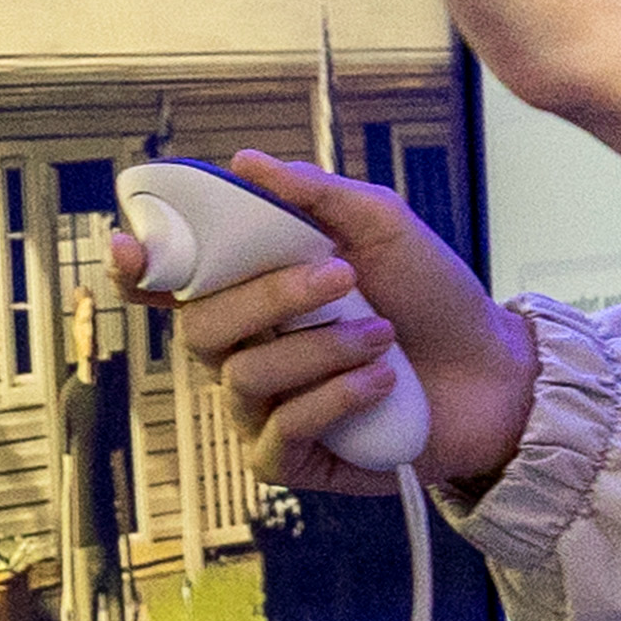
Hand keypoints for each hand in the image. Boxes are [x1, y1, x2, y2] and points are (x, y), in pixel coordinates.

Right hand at [150, 154, 534, 501]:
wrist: (492, 373)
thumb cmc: (433, 299)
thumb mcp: (385, 228)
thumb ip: (316, 195)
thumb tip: (245, 161)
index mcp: (251, 290)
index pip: (169, 284)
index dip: (137, 269)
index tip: (128, 248)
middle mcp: (243, 349)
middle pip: (199, 327)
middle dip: (269, 297)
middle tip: (342, 276)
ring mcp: (261, 409)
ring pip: (245, 377)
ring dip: (322, 349)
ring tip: (383, 336)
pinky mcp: (290, 459)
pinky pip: (279, 432)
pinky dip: (334, 399)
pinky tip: (381, 384)